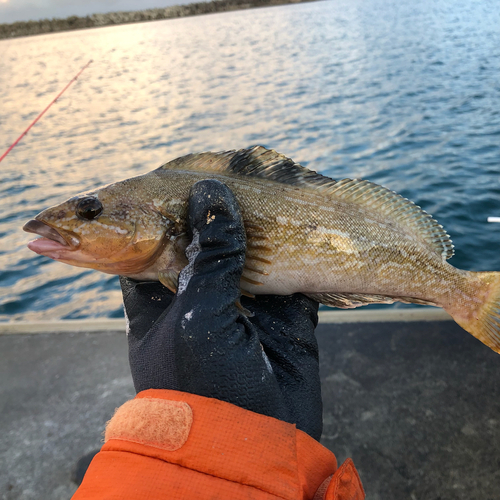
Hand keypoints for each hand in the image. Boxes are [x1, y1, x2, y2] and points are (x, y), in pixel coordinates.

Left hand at [120, 180, 321, 439]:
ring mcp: (246, 307)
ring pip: (254, 257)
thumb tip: (212, 193)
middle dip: (224, 216)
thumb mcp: (198, 314)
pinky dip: (299, 253)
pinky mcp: (286, 317)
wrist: (257, 447)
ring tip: (274, 187)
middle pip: (210, 245)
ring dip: (265, 230)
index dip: (165, 215)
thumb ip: (209, 255)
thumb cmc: (205, 385)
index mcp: (162, 302)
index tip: (180, 179)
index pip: (154, 247)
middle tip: (237, 172)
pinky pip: (293, 276)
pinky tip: (306, 223)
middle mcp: (203, 300)